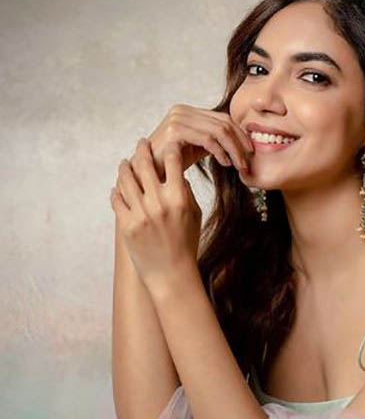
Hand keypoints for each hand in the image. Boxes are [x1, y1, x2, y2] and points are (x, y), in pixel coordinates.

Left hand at [110, 138, 202, 292]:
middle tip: (141, 144)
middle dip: (143, 150)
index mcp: (179, 198)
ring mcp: (140, 214)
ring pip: (126, 180)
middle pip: (145, 165)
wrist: (172, 274)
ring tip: (125, 163)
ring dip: (125, 168)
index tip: (168, 144)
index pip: (172, 161)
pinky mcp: (126, 225)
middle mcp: (158, 203)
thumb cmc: (186, 245)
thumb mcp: (194, 216)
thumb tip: (177, 175)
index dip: (170, 149)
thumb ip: (185, 193)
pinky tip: (118, 187)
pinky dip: (116, 191)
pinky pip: (117, 200)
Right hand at [129, 104, 253, 180]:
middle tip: (249, 161)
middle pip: (223, 122)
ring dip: (234, 150)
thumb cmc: (171, 165)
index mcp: (188, 112)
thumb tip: (239, 143)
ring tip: (240, 165)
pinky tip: (226, 163)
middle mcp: (182, 110)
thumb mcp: (196, 149)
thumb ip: (214, 142)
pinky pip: (208, 139)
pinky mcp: (175, 131)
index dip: (240, 134)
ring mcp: (178, 119)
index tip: (251, 151)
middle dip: (240, 143)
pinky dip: (221, 152)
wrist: (147, 175)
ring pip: (219, 131)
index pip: (222, 118)